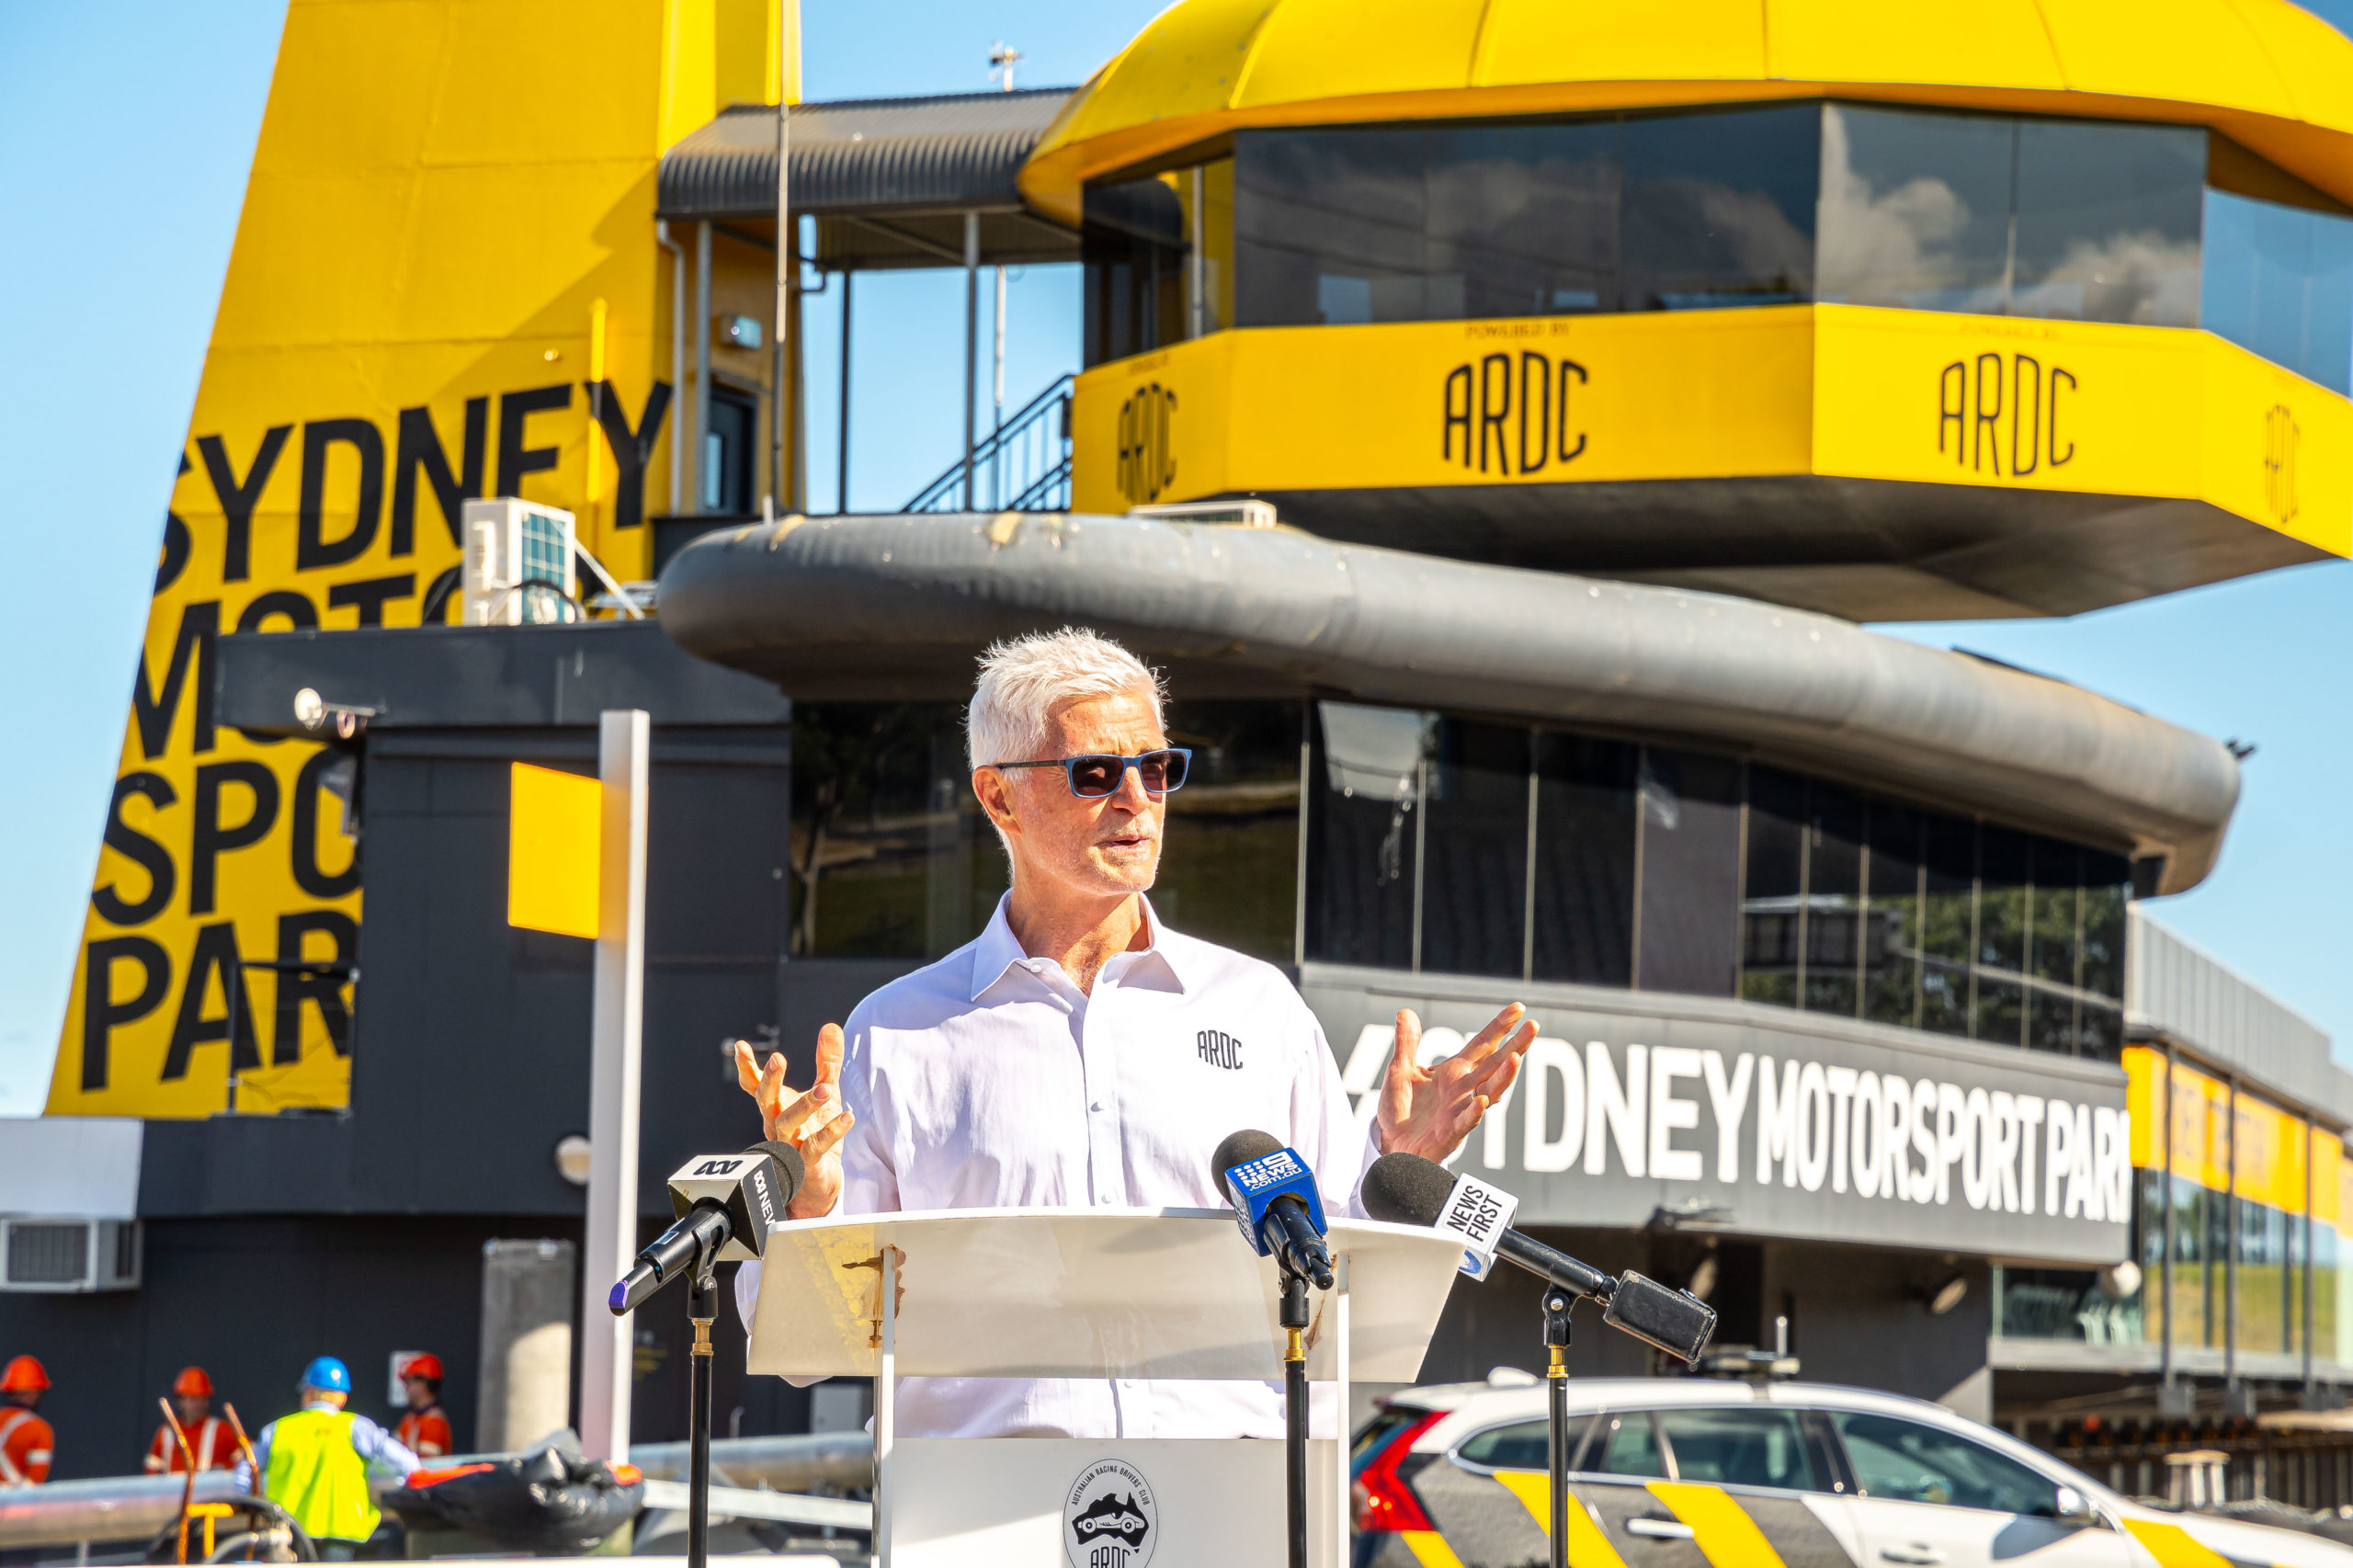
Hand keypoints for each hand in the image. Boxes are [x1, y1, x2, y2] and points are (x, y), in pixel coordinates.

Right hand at [735, 1026, 854, 1218]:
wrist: (816, 1185)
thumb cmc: (815, 1135)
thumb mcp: (825, 1093)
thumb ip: (827, 1062)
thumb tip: (831, 1027)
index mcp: (777, 1107)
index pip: (756, 1087)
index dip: (747, 1068)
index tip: (739, 1046)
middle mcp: (777, 1125)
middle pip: (766, 1101)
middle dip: (770, 1080)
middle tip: (777, 1059)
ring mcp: (789, 1146)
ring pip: (787, 1124)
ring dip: (804, 1106)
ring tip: (825, 1090)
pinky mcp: (806, 1165)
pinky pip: (816, 1147)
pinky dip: (831, 1131)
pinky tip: (847, 1117)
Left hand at [1376, 1004, 1534, 1162]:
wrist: (1392, 1144)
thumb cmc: (1401, 1110)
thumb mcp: (1400, 1071)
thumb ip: (1406, 1043)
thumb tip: (1406, 1011)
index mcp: (1455, 1071)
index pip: (1483, 1044)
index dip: (1500, 1026)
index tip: (1518, 1008)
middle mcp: (1464, 1088)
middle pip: (1495, 1064)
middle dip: (1515, 1046)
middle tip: (1534, 1026)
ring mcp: (1461, 1110)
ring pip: (1489, 1091)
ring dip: (1503, 1077)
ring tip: (1515, 1059)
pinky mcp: (1451, 1132)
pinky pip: (1466, 1122)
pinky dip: (1474, 1112)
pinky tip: (1482, 1101)